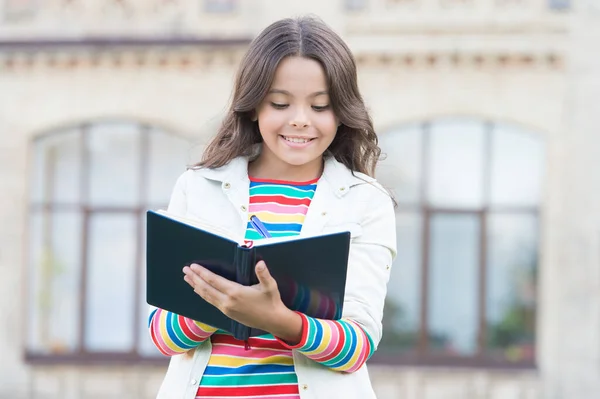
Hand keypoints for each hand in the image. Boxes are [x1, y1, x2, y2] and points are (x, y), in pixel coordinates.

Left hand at [183, 261, 301, 341]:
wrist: (272, 321)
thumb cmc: (271, 301)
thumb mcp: (270, 286)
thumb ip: (264, 274)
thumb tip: (260, 263)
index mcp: (235, 292)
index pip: (214, 280)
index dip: (202, 273)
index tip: (193, 266)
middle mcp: (227, 301)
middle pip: (206, 288)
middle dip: (194, 278)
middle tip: (185, 270)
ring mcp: (226, 308)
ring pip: (206, 296)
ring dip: (196, 286)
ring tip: (187, 278)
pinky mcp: (227, 313)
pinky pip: (211, 302)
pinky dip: (203, 295)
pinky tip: (199, 291)